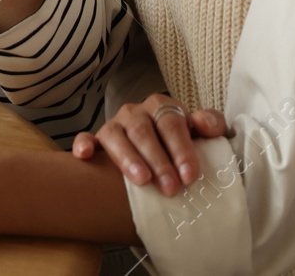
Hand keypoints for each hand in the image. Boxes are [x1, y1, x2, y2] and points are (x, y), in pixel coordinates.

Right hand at [71, 93, 229, 196]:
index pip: (171, 124)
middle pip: (143, 131)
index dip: (181, 149)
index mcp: (161, 106)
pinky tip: (86, 156)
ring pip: (114, 135)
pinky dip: (84, 144)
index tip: (189, 176)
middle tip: (170, 188)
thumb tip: (203, 123)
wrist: (161, 147)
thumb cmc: (181, 142)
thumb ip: (210, 124)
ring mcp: (115, 125)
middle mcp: (135, 112)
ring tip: (141, 180)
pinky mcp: (98, 140)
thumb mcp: (201, 132)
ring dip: (127, 158)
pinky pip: (87, 137)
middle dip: (158, 160)